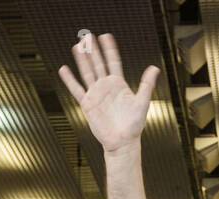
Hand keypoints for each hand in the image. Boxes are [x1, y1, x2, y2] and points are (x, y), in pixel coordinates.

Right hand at [58, 33, 158, 153]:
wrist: (122, 142)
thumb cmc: (134, 125)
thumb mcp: (142, 102)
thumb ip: (146, 84)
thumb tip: (155, 68)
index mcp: (119, 84)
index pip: (113, 62)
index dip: (109, 49)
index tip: (105, 36)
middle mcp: (106, 87)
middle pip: (98, 64)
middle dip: (93, 50)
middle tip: (87, 36)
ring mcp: (96, 94)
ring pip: (87, 73)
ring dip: (82, 60)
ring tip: (77, 46)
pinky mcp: (87, 104)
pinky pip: (76, 89)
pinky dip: (70, 80)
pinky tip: (64, 69)